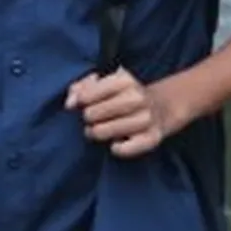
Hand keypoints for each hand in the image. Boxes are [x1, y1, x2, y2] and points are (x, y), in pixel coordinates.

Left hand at [66, 68, 185, 157]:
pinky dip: (116, 148)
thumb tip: (70, 104)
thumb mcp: (103, 83)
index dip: (80, 102)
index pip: (86, 95)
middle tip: (93, 119)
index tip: (84, 104)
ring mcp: (146, 118)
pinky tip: (116, 142)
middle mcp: (137, 97)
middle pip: (91, 115)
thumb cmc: (122, 95)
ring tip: (99, 130)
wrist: (160, 107)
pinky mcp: (152, 138)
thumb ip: (80, 88)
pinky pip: (123, 150)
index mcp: (124, 80)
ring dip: (96, 133)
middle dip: (88, 119)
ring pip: (102, 132)